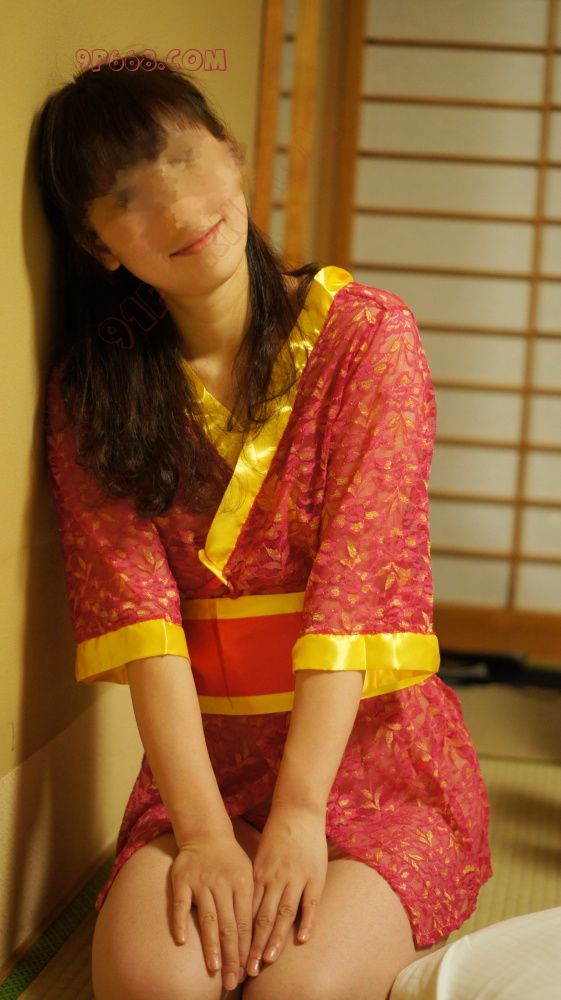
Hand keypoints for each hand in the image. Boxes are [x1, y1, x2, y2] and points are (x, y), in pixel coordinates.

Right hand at [170, 832, 253, 992]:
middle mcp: (222, 884)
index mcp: (242, 884)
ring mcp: (200, 882)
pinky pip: (180, 904)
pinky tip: (182, 941)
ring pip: (208, 918)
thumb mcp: (248, 874)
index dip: (246, 949)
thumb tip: (259, 937)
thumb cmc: (230, 859)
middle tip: (232, 980)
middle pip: (228, 925)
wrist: (206, 832)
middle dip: (232, 956)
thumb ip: (250, 902)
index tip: (247, 972)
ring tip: (214, 968)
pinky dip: (180, 922)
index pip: (245, 922)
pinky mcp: (181, 880)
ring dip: (211, 945)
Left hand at [246, 804, 327, 976]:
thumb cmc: (277, 835)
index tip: (233, 957)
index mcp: (259, 874)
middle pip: (262, 918)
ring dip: (275, 940)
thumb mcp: (260, 857)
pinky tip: (301, 940)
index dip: (240, 937)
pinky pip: (311, 904)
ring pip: (283, 914)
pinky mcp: (315, 876)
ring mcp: (296, 878)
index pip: (247, 912)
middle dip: (254, 946)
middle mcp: (275, 878)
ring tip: (267, 961)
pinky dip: (306, 922)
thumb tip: (242, 910)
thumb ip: (255, 883)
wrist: (298, 811)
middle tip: (247, 969)